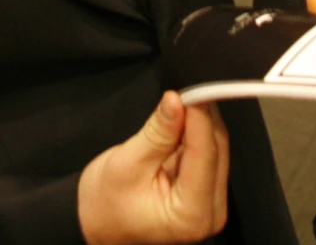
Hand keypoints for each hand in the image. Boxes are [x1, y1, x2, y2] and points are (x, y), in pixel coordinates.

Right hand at [77, 92, 227, 244]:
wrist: (98, 225)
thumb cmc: (105, 204)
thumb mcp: (126, 164)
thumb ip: (157, 134)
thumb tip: (176, 100)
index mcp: (191, 214)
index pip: (205, 154)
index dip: (198, 117)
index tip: (186, 91)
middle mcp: (211, 213)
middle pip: (216, 150)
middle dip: (199, 119)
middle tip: (177, 95)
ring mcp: (211, 204)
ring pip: (215, 148)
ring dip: (197, 125)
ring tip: (174, 108)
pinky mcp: (207, 193)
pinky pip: (208, 154)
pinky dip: (194, 136)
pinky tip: (178, 125)